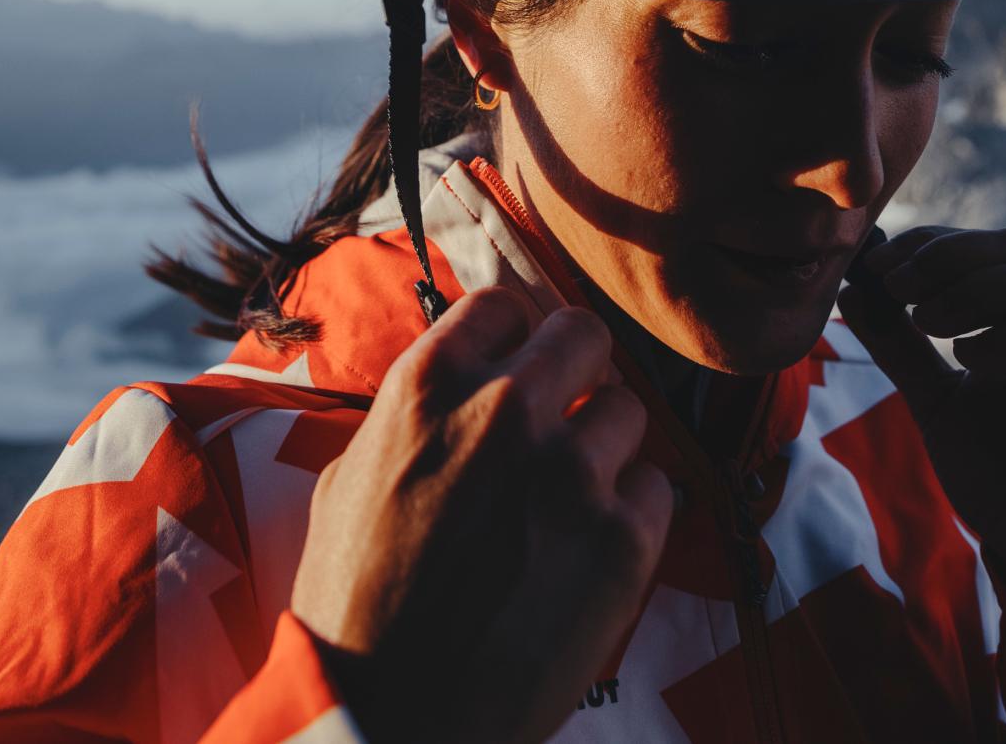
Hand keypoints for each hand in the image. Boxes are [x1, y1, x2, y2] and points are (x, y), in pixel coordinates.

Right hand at [290, 286, 673, 743]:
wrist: (387, 720)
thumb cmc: (353, 607)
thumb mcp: (349, 481)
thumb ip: (412, 418)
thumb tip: (461, 386)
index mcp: (426, 386)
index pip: (503, 304)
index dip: (515, 337)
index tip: (519, 363)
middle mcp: (505, 411)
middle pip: (583, 334)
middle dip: (575, 371)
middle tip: (564, 414)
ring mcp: (571, 474)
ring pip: (629, 409)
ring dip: (604, 447)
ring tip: (569, 502)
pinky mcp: (621, 541)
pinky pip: (656, 488)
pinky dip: (631, 514)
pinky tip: (588, 552)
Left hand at [837, 226, 1005, 607]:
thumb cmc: (1004, 478)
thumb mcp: (937, 402)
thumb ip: (900, 348)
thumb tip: (853, 289)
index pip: (1001, 246)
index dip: (938, 242)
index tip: (879, 264)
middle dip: (951, 256)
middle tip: (895, 285)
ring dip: (976, 290)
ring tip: (924, 321)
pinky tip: (966, 357)